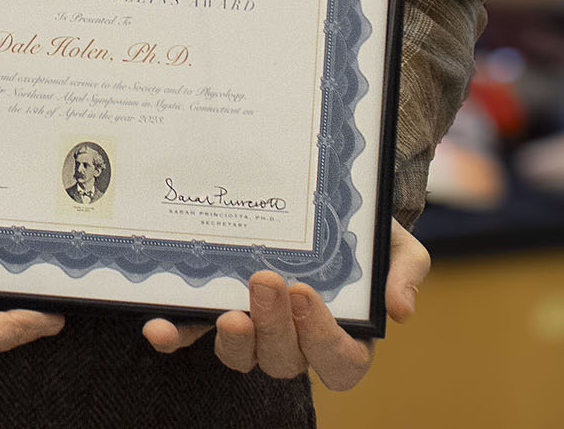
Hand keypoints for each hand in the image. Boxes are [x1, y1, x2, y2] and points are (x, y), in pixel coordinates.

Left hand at [138, 221, 429, 390]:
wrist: (323, 201)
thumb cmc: (364, 233)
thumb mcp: (396, 245)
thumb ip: (404, 272)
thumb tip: (401, 310)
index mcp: (343, 336)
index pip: (340, 363)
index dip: (323, 340)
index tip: (308, 295)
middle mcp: (295, 342)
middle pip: (284, 361)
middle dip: (273, 328)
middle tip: (266, 282)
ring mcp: (253, 329)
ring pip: (241, 357)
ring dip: (232, 342)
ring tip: (228, 312)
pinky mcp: (215, 309)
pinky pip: (193, 333)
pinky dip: (175, 335)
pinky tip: (159, 327)